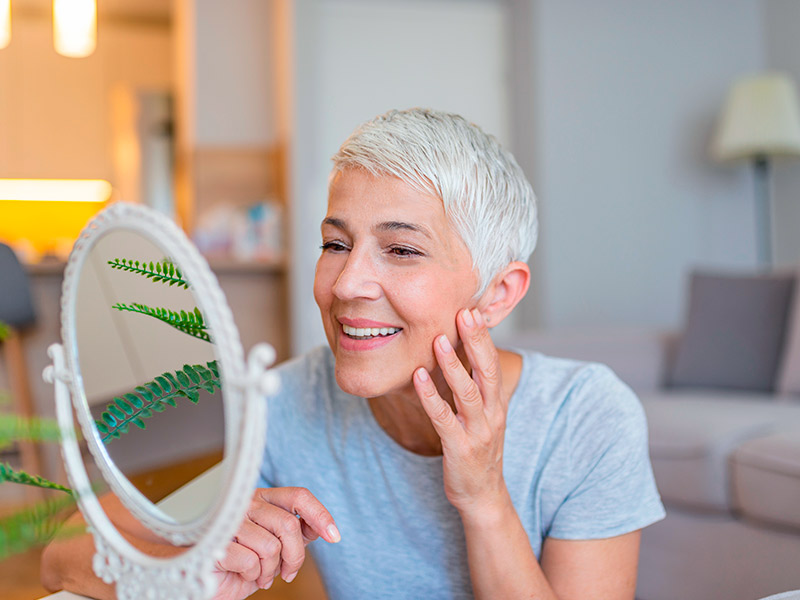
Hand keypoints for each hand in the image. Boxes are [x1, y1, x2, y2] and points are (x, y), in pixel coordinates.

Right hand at [212, 487, 339, 599]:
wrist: (201, 576)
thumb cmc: (239, 561)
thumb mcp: (274, 545)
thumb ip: (296, 533)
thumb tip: (322, 527)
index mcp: (262, 498)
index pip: (298, 495)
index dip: (320, 514)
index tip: (334, 536)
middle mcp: (246, 503)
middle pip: (289, 525)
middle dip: (294, 556)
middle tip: (287, 572)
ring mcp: (229, 520)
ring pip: (271, 546)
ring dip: (269, 570)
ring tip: (260, 574)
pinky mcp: (215, 542)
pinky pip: (251, 561)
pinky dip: (252, 575)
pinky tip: (243, 575)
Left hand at [413, 308, 508, 514]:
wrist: (483, 496)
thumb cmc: (477, 449)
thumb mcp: (482, 415)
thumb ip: (473, 387)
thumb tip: (458, 353)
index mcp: (497, 402)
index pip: (493, 362)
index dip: (484, 336)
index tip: (472, 309)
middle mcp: (492, 413)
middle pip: (487, 370)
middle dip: (476, 341)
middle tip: (464, 313)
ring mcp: (478, 431)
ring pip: (468, 392)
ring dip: (453, 365)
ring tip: (439, 340)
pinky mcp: (459, 448)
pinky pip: (443, 418)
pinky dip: (431, 396)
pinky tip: (418, 376)